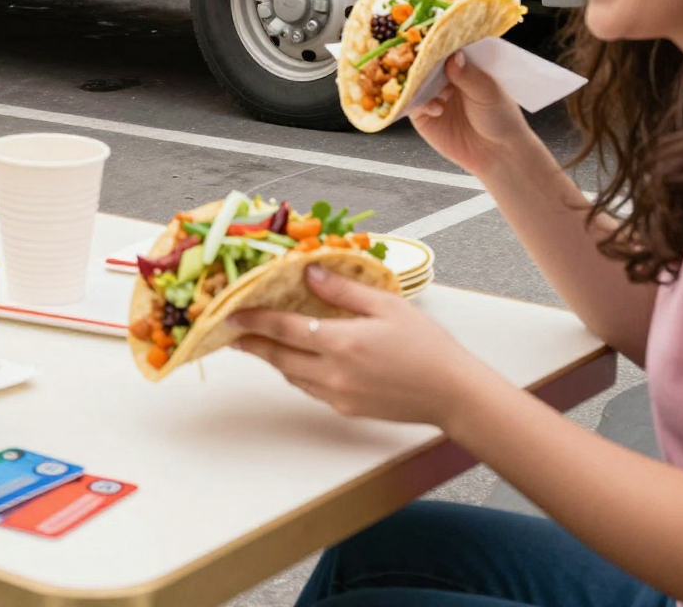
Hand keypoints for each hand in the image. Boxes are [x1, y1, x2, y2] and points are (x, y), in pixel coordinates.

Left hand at [232, 264, 488, 425]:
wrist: (454, 395)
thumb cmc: (426, 345)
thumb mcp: (387, 306)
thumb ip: (343, 290)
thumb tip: (308, 273)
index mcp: (341, 343)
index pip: (283, 329)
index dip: (252, 320)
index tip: (228, 312)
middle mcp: (333, 374)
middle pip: (279, 357)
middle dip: (252, 343)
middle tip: (230, 331)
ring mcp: (339, 396)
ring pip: (292, 375)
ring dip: (272, 358)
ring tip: (256, 341)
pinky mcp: (348, 409)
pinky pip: (311, 388)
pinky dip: (296, 372)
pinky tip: (296, 358)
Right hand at [408, 51, 538, 179]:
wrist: (499, 154)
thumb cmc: (501, 118)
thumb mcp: (489, 93)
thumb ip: (469, 76)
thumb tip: (452, 56)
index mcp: (462, 66)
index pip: (443, 49)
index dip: (436, 44)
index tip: (430, 40)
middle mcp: (444, 78)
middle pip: (424, 64)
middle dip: (421, 63)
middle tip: (422, 61)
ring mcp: (432, 96)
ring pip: (415, 83)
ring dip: (419, 83)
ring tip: (431, 88)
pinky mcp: (422, 116)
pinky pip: (411, 105)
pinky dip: (420, 104)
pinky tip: (437, 108)